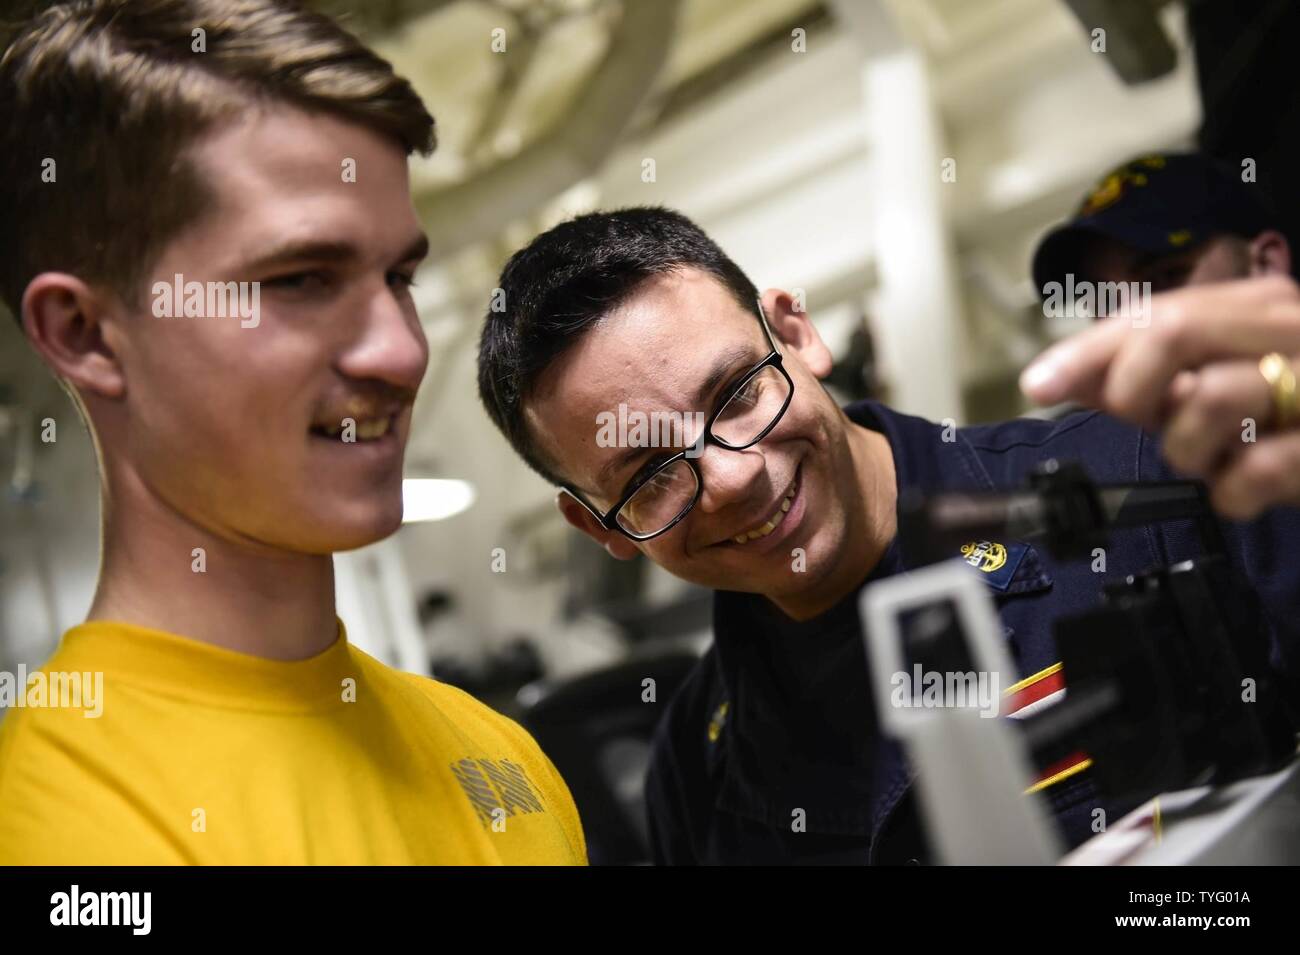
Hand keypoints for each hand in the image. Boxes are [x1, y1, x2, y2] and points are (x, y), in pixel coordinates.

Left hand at [1019, 275, 1299, 518]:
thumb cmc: (1297, 408)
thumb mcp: (1223, 378)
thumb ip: (1149, 375)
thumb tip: (1066, 379)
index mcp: (1257, 306)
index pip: (1155, 314)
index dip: (1087, 350)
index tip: (1038, 383)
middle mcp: (1287, 329)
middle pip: (1174, 335)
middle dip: (1135, 388)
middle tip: (1149, 419)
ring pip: (1207, 400)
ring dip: (1189, 449)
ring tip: (1218, 456)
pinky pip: (1251, 473)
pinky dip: (1233, 495)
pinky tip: (1248, 487)